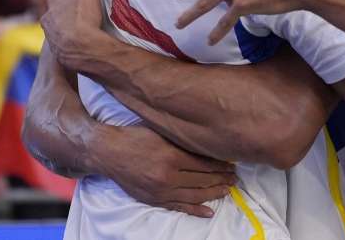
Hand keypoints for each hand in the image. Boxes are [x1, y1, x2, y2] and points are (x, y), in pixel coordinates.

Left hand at [40, 0, 106, 72]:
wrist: (81, 50)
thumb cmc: (84, 17)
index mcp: (54, 1)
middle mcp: (47, 17)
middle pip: (61, 10)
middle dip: (72, 10)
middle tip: (89, 13)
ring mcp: (50, 34)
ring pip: (60, 26)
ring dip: (70, 26)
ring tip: (87, 29)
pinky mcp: (55, 49)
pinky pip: (63, 41)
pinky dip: (71, 40)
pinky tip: (83, 42)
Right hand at [93, 124, 234, 216]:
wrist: (109, 152)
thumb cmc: (136, 137)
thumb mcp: (162, 133)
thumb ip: (183, 141)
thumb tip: (208, 146)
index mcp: (172, 156)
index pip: (205, 165)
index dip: (221, 166)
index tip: (233, 166)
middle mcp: (168, 176)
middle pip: (203, 181)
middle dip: (222, 180)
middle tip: (235, 179)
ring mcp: (161, 191)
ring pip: (194, 196)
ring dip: (214, 194)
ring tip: (228, 191)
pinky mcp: (154, 200)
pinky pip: (179, 207)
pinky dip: (195, 210)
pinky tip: (209, 211)